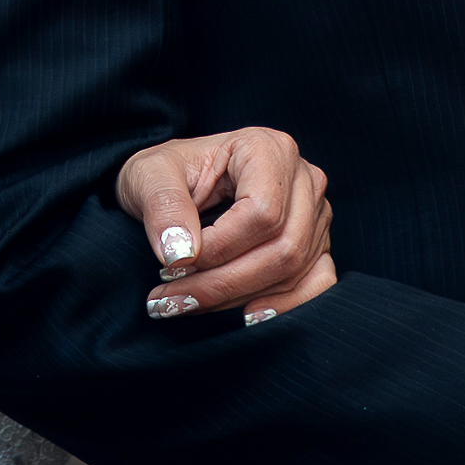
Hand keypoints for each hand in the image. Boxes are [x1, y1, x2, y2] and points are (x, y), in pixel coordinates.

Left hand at [117, 127, 335, 323]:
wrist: (174, 183)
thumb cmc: (165, 173)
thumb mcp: (148, 176)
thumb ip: (163, 206)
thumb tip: (180, 252)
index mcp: (268, 148)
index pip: (261, 212)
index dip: (219, 248)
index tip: (172, 264)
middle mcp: (303, 178)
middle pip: (282, 247)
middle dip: (223, 283)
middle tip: (171, 298)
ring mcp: (315, 212)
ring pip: (293, 270)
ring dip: (238, 299)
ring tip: (186, 304)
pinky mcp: (316, 243)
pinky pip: (317, 284)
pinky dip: (284, 306)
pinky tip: (246, 316)